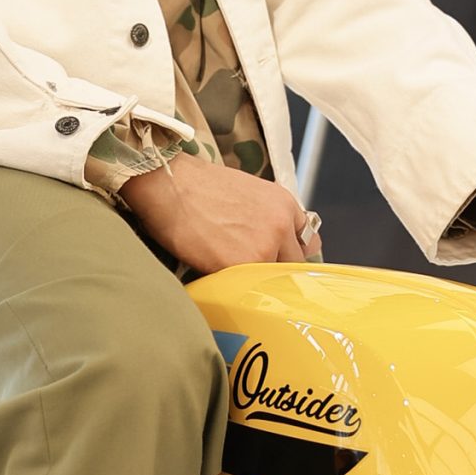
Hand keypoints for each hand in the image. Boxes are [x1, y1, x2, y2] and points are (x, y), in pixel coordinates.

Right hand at [120, 155, 318, 275]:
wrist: (169, 185)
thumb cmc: (197, 186)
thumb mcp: (248, 191)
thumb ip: (267, 216)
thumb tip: (271, 239)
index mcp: (284, 204)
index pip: (306, 241)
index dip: (288, 253)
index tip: (278, 260)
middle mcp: (281, 225)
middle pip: (293, 265)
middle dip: (274, 270)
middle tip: (251, 271)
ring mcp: (264, 248)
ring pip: (272, 281)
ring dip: (255, 281)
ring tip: (232, 274)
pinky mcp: (242, 267)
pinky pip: (248, 289)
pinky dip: (236, 288)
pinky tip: (219, 276)